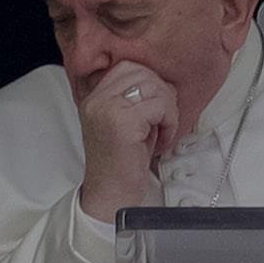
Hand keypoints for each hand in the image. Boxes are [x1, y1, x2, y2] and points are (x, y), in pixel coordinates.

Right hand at [77, 61, 178, 221]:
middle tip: (162, 121)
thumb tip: (164, 83)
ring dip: (168, 110)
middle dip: (162, 95)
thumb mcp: (124, 122)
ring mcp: (107, 109)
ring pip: (155, 87)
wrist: (110, 196)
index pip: (128, 66)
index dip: (150, 82)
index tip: (154, 108)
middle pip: (144, 73)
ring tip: (161, 131)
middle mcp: (97, 100)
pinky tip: (160, 140)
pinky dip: (169, 123)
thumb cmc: (121, 163)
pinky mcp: (123, 122)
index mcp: (94, 97)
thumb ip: (135, 99)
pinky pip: (160, 106)